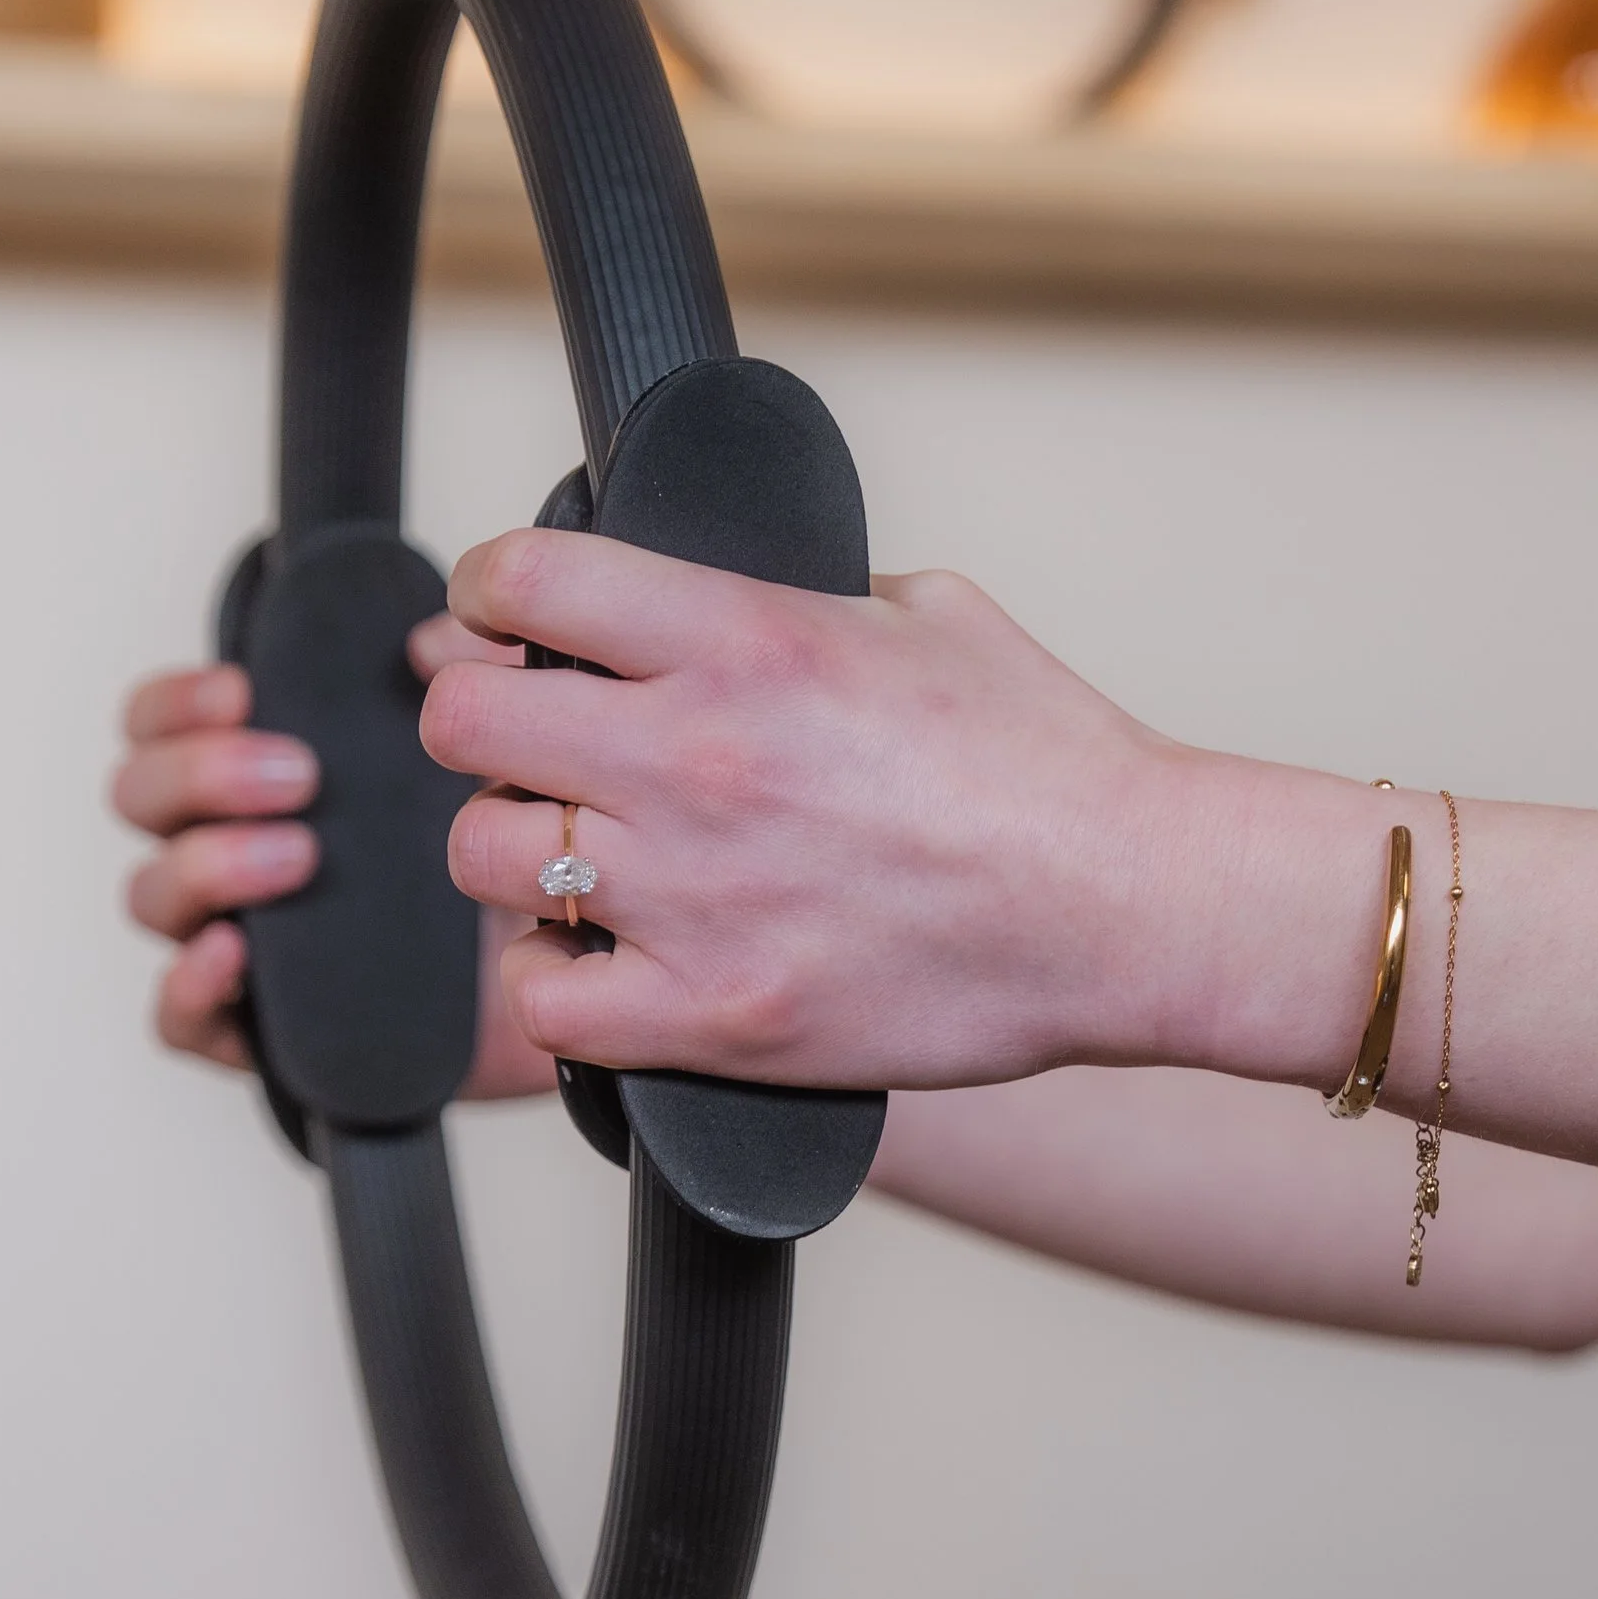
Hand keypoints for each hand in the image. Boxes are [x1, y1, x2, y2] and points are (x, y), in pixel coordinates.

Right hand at [110, 632, 557, 1099]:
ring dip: (206, 865)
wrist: (566, 978)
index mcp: (254, 775)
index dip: (177, 702)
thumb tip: (427, 644)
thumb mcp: (491, 761)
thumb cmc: (500, 854)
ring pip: (153, 895)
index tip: (245, 691)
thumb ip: (468, 689)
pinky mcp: (256, 1031)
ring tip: (299, 856)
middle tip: (298, 776)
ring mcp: (232, 938)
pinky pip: (179, 1018)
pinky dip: (188, 985)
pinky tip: (232, 954)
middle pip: (141, 796)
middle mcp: (222, 849)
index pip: (159, 722)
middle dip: (201, 774)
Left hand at [419, 533, 1232, 1090]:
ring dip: (523, 854)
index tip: (505, 619)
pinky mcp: (716, 1017)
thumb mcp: (924, 610)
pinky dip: (561, 983)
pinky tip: (610, 962)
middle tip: (540, 747)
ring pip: (486, 859)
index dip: (489, 595)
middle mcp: (695, 757)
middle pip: (465, 723)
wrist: (1133, 904)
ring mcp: (695, 896)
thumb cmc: (1049, 758)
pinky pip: (546, 1003)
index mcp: (744, 637)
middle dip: (491, 725)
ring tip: (584, 861)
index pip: (520, 581)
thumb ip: (794, 594)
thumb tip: (701, 595)